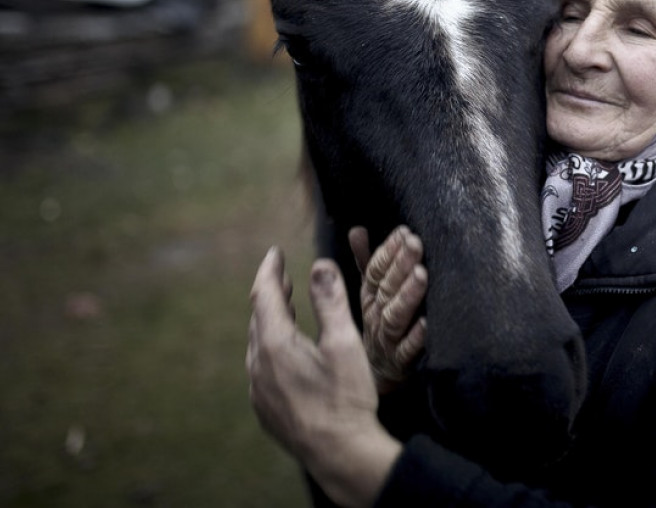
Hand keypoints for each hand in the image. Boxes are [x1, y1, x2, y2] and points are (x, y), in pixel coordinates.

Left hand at [247, 247, 400, 507]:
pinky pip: (261, 368)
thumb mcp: (344, 342)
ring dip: (271, 321)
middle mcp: (259, 366)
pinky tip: (287, 352)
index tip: (275, 252)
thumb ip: (330, 301)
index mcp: (275, 345)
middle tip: (283, 276)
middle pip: (258, 319)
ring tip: (286, 308)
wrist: (340, 454)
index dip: (270, 270)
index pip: (265, 295)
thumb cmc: (346, 397)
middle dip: (271, 294)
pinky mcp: (266, 409)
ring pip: (258, 344)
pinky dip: (271, 347)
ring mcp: (259, 391)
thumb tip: (320, 264)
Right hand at [349, 226, 427, 393]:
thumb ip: (366, 262)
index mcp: (369, 298)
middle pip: (386, 289)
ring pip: (395, 316)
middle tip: (416, 243)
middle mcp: (375, 316)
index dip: (388, 251)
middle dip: (400, 265)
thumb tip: (357, 229)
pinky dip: (416, 338)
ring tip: (422, 274)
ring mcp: (387, 340)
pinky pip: (407, 350)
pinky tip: (428, 323)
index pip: (375, 271)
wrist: (375, 376)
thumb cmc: (377, 326)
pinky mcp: (400, 363)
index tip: (403, 232)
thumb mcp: (369, 294)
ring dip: (408, 295)